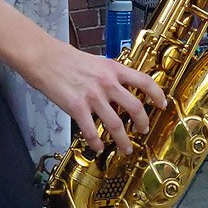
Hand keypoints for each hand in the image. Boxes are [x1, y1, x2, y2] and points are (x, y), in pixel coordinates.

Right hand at [22, 40, 167, 153]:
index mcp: (114, 69)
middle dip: (142, 123)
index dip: (157, 94)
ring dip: (123, 141)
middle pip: (135, 107)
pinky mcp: (76, 107)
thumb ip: (111, 75)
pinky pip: (91, 131)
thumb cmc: (68, 59)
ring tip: (126, 148)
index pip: (144, 81)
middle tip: (143, 130)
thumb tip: (122, 89)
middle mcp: (107, 83)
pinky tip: (98, 147)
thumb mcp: (97, 62)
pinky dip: (96, 142)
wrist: (44, 58)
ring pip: (116, 124)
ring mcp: (92, 96)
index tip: (162, 104)